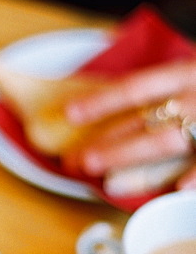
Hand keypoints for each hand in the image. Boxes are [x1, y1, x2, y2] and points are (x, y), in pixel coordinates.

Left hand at [63, 59, 195, 187]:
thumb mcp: (192, 71)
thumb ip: (164, 81)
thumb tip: (116, 65)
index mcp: (185, 73)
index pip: (135, 87)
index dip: (101, 101)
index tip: (70, 113)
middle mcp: (195, 95)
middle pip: (143, 120)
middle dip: (106, 142)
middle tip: (75, 161)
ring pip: (166, 141)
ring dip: (132, 158)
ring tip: (105, 182)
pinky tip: (177, 187)